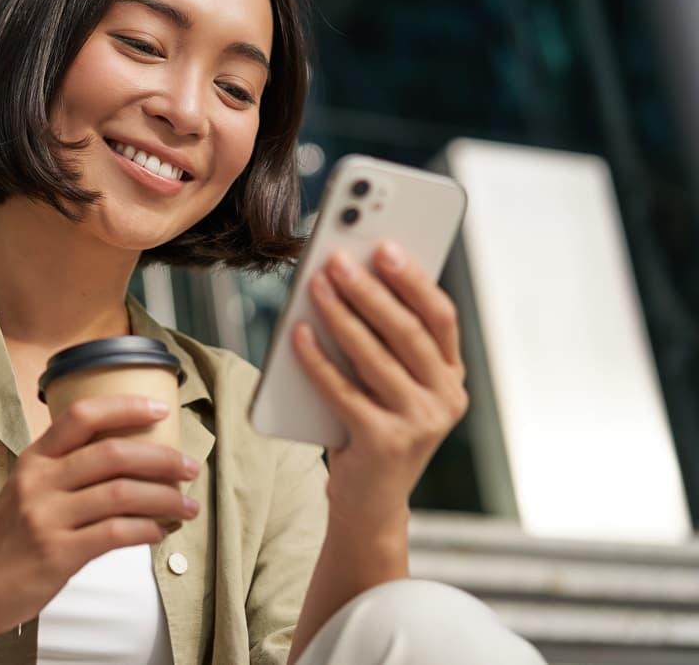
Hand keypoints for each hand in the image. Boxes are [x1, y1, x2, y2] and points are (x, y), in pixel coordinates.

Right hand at [0, 395, 199, 636]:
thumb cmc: (9, 537)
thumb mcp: (28, 488)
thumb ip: (66, 469)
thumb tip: (130, 458)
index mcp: (35, 458)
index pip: (81, 415)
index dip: (124, 406)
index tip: (159, 409)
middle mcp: (39, 481)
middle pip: (112, 454)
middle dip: (161, 459)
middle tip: (189, 467)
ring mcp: (47, 517)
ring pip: (121, 494)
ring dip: (164, 498)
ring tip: (188, 506)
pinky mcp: (58, 553)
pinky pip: (115, 533)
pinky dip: (146, 530)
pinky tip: (159, 532)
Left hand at [291, 240, 467, 531]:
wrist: (370, 503)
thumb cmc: (373, 427)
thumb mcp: (391, 385)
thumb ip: (384, 342)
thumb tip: (348, 279)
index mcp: (451, 377)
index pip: (439, 317)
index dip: (413, 279)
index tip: (385, 245)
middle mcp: (445, 399)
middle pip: (406, 332)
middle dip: (369, 290)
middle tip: (337, 258)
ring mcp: (419, 424)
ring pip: (374, 356)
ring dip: (341, 315)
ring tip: (315, 284)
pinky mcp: (384, 444)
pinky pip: (343, 390)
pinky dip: (317, 359)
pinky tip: (297, 333)